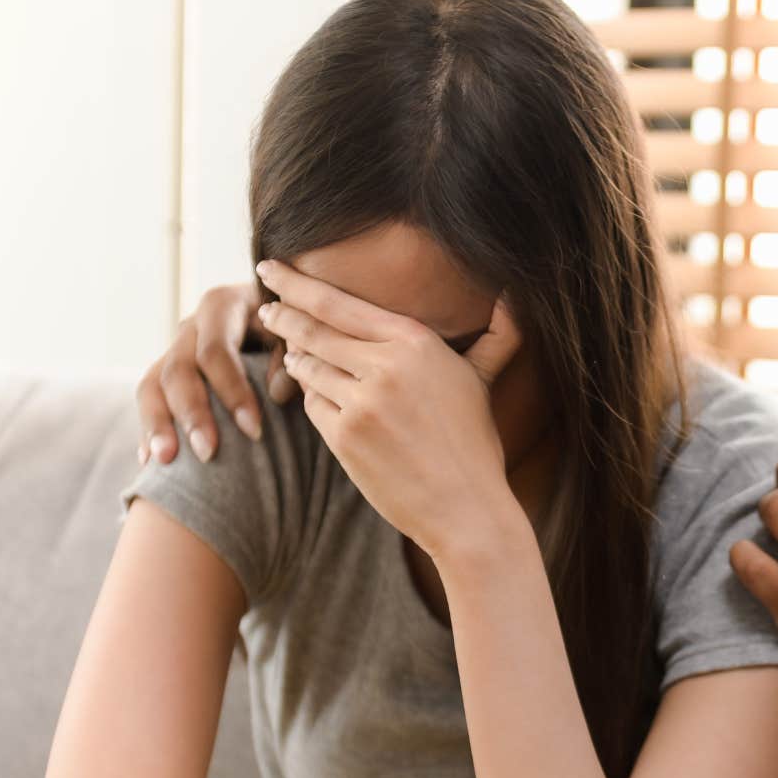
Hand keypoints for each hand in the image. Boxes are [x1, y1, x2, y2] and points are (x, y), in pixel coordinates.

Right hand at [135, 280, 298, 464]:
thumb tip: (277, 394)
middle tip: (208, 453)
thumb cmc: (291, 326)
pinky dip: (148, 430)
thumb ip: (290, 357)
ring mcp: (174, 350)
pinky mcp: (166, 373)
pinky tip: (149, 461)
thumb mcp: (296, 333)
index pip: (216, 351)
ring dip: (156, 425)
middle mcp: (191, 326)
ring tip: (164, 460)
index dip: (232, 391)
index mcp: (223, 306)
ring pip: (152, 385)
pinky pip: (148, 401)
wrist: (276, 314)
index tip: (254, 431)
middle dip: (192, 414)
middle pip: (178, 370)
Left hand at [253, 259, 524, 561]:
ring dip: (296, 358)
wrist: (467, 508)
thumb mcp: (484, 380)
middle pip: (312, 329)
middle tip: (264, 308)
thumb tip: (513, 295)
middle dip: (282, 315)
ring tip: (294, 353)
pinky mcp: (344, 438)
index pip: (339, 302)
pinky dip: (312, 397)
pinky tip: (321, 396)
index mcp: (416, 342)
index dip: (296, 284)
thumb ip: (497, 333)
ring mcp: (362, 403)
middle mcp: (386, 366)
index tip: (271, 268)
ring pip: (307, 367)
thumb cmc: (475, 443)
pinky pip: (312, 405)